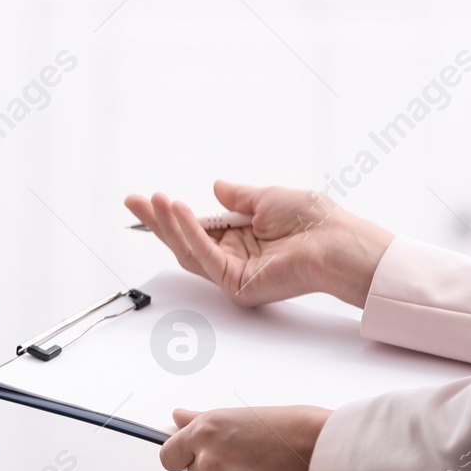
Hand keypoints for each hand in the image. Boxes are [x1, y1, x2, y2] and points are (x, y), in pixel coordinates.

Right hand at [125, 180, 393, 308]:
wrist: (337, 242)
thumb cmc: (314, 221)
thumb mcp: (268, 197)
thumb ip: (238, 196)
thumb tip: (217, 186)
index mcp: (242, 237)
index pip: (197, 227)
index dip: (172, 214)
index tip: (148, 198)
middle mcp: (235, 257)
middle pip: (185, 241)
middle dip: (157, 221)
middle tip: (133, 201)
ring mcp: (234, 273)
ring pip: (189, 250)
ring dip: (168, 224)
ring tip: (153, 201)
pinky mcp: (237, 284)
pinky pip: (205, 256)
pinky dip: (188, 232)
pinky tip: (177, 210)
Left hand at [160, 406, 330, 470]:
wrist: (331, 453)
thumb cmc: (293, 429)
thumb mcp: (243, 415)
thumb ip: (202, 421)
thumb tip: (176, 417)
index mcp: (206, 431)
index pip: (168, 456)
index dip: (183, 458)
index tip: (195, 459)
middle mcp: (210, 461)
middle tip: (251, 462)